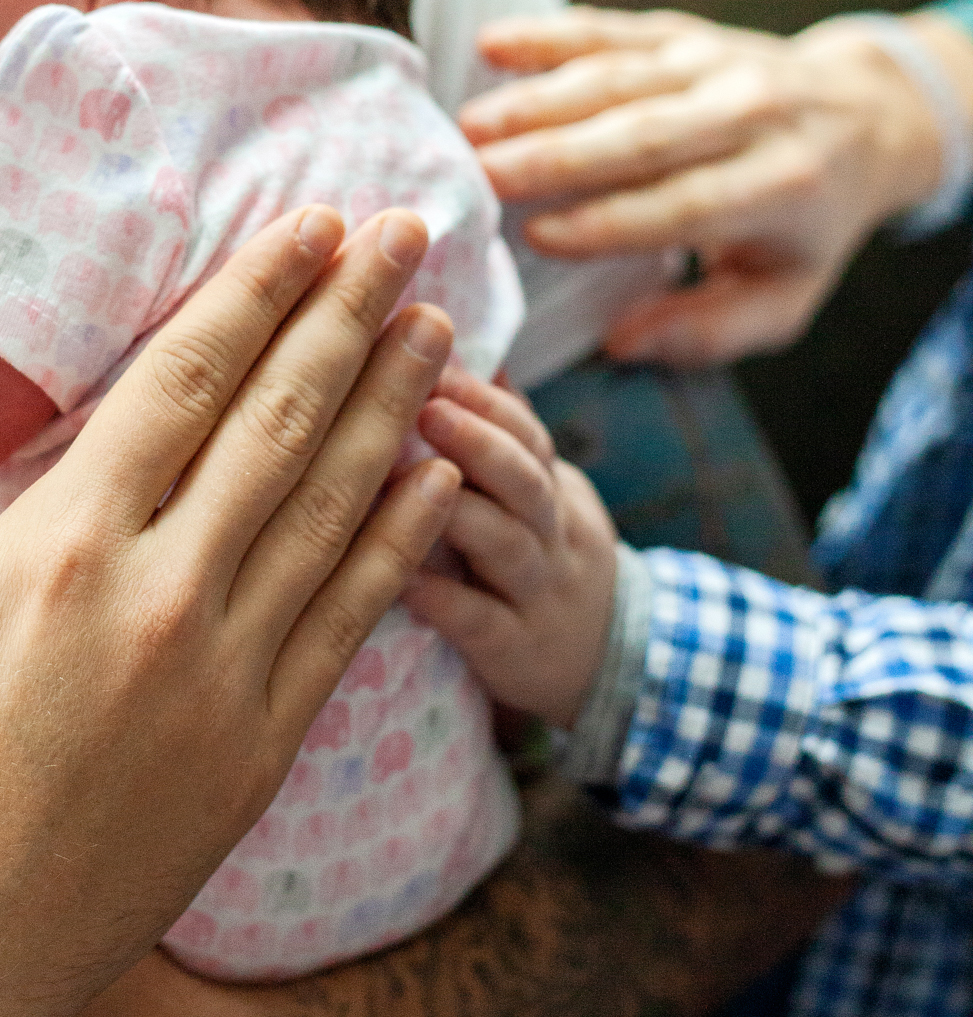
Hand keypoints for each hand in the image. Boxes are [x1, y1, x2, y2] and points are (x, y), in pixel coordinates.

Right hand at [0, 204, 459, 1016]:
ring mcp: (225, 680)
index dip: (257, 292)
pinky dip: (398, 539)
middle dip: (351, 314)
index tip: (312, 225)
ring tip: (440, 325)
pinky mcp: (261, 755)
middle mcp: (162, 598)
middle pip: (281, 421)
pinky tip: (433, 474)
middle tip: (406, 232)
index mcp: (62, 544)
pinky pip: (351, 621)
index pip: (187, 381)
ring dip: (393, 406)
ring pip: (333, 508)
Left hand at [403, 370, 616, 727]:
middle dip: (477, 441)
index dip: (484, 400)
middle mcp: (552, 534)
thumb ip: (506, 432)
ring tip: (403, 481)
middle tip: (425, 406)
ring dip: (457, 511)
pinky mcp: (515, 650)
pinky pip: (481, 622)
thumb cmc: (550, 560)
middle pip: (525, 480)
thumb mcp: (545, 492)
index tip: (431, 360)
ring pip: (506, 546)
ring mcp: (537, 594)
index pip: (528, 433)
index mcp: (552, 489)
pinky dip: (442, 600)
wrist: (616, 664)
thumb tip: (467, 352)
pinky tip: (401, 579)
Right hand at [458, 7, 954, 363]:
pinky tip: (491, 44)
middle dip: (554, 156)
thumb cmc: (806, 225)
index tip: (536, 237)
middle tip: (478, 177)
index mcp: (781, 187)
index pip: (685, 204)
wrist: (866, 114)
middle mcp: (752, 113)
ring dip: (538, 100)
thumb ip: (708, 330)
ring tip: (470, 127)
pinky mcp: (686, 32)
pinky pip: (612, 29)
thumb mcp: (785, 296)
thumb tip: (621, 344)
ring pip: (619, 77)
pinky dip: (549, 34)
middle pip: (642, 134)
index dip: (610, 221)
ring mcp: (716, 63)